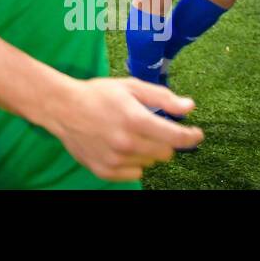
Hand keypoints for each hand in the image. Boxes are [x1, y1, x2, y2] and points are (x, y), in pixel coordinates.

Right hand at [46, 77, 202, 180]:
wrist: (62, 108)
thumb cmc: (99, 94)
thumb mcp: (131, 87)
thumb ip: (162, 97)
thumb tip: (189, 107)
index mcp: (136, 120)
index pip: (176, 137)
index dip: (191, 136)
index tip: (197, 134)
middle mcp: (127, 143)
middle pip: (165, 153)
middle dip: (163, 141)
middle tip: (149, 128)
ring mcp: (115, 160)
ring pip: (149, 163)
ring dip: (146, 151)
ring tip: (128, 135)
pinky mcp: (105, 171)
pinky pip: (134, 173)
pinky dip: (132, 162)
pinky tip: (119, 147)